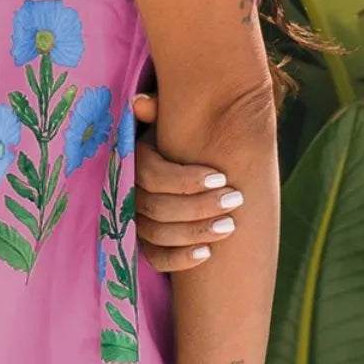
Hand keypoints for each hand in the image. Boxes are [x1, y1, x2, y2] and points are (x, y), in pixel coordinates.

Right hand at [133, 92, 242, 271]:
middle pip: (156, 207)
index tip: (220, 177)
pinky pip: (155, 258)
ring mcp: (133, 220)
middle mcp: (128, 192)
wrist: (186, 164)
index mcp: (133, 160)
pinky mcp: (144, 244)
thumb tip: (142, 103)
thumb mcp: (171, 123)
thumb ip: (161, 111)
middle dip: (200, 206)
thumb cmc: (180, 139)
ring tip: (230, 225)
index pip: (151, 176)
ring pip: (156, 234)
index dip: (185, 180)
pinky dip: (179, 259)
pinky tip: (207, 253)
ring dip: (195, 232)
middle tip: (236, 200)